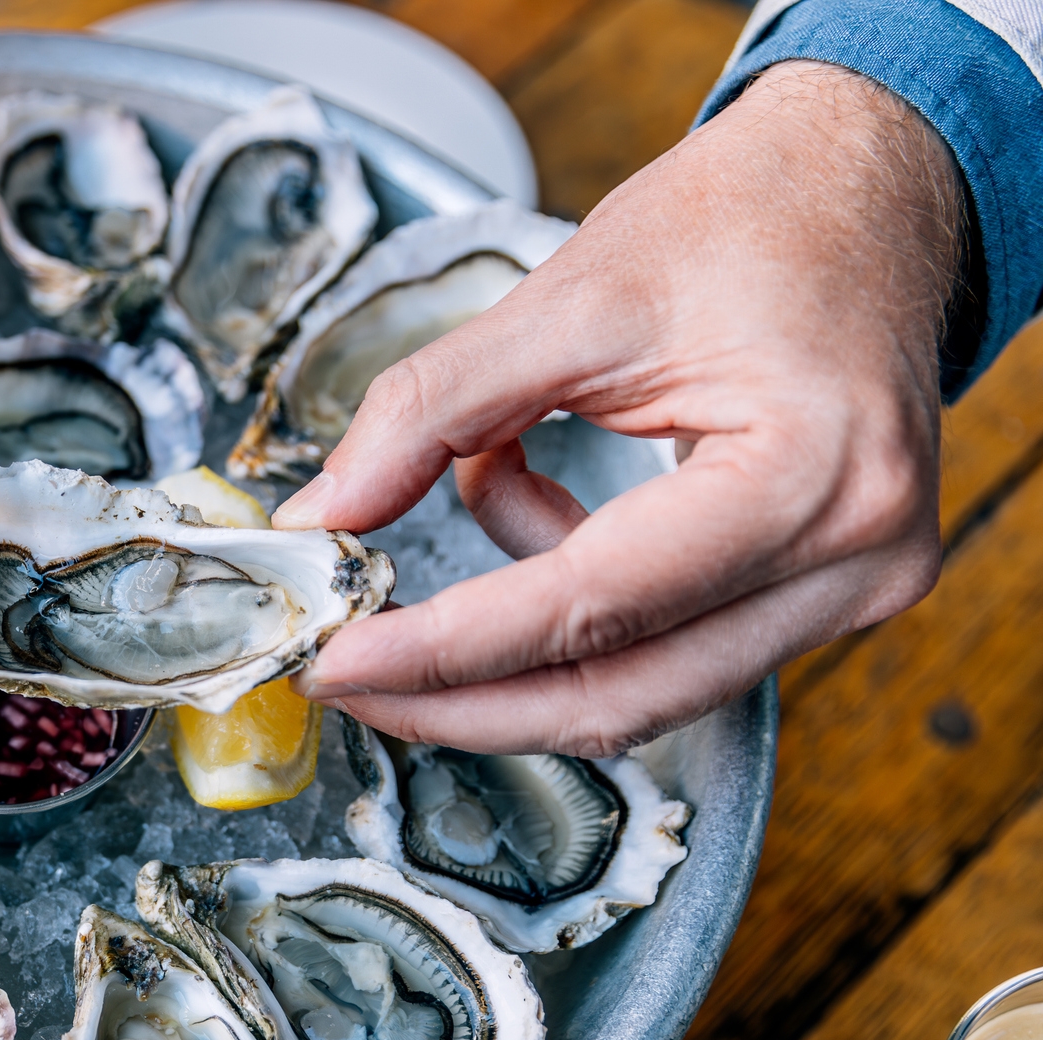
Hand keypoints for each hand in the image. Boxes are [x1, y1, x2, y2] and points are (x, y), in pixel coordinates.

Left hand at [271, 60, 964, 755]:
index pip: (587, 608)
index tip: (337, 659)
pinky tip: (526, 510)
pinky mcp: (825, 596)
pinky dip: (565, 610)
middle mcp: (853, 559)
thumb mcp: (564, 296)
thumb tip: (323, 515)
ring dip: (504, 660)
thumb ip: (428, 411)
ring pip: (638, 695)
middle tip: (346, 678)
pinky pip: (664, 650)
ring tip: (422, 573)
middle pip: (618, 696)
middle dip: (460, 701)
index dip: (444, 649)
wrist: (868, 185)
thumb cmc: (747, 220)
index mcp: (808, 476)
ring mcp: (853, 590)